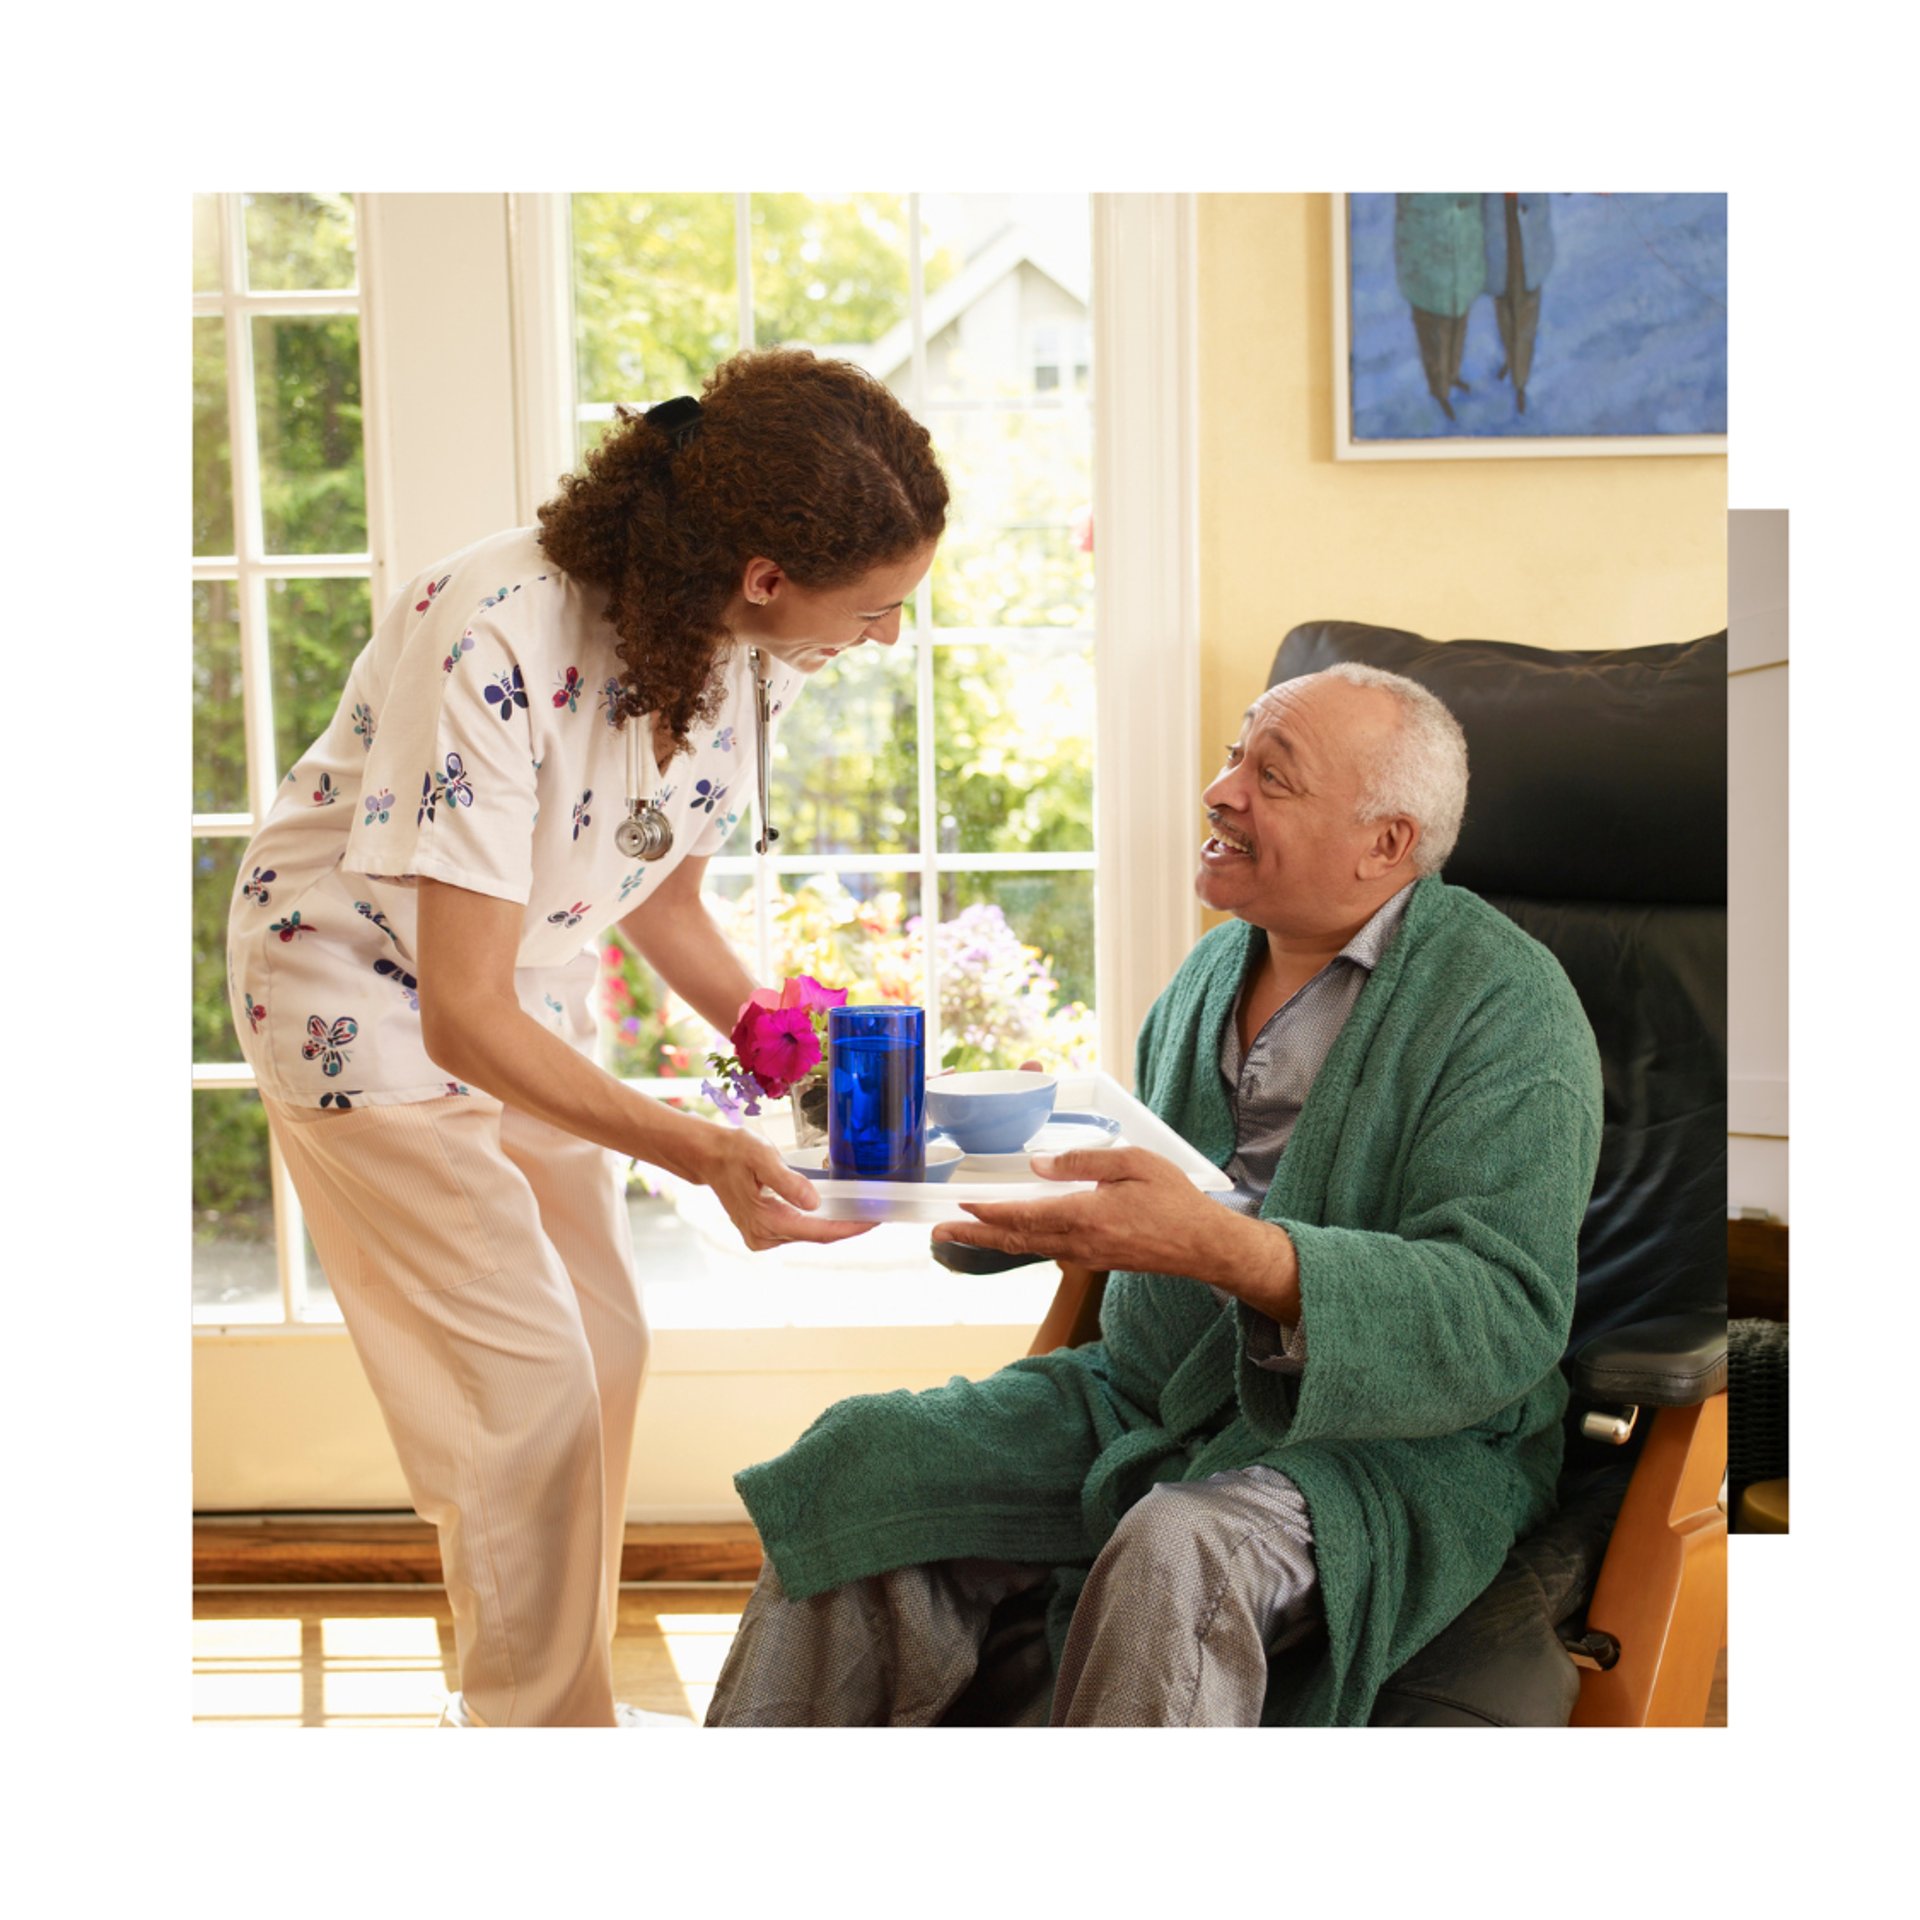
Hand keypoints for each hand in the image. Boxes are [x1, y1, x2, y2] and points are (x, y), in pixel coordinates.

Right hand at [699, 1127, 876, 1250]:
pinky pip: (798, 1230)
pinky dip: (816, 1221)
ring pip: (808, 1234)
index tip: (875, 1221)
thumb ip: (788, 1181)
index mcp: (766, 1221)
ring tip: (860, 1211)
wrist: (709, 1157)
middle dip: (847, 1226)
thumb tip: (814, 1204)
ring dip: (833, 1224)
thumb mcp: (762, 1157)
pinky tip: (833, 1209)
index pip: (818, 1232)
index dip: (850, 1228)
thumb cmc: (734, 1152)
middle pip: (817, 1236)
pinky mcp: (762, 1232)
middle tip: (876, 1213)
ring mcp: (761, 1237)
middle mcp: (763, 1236)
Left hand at [931, 1146, 1218, 1276]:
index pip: (1022, 1216)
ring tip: (961, 1236)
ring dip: (991, 1241)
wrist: (1203, 1246)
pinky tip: (1010, 1234)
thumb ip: (1083, 1160)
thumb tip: (1038, 1165)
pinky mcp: (1093, 1259)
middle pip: (1013, 1240)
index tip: (957, 1206)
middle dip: (972, 1236)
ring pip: (1027, 1248)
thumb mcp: (1132, 1163)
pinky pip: (1046, 1250)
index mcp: (1084, 1215)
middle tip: (937, 1233)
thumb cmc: (1173, 1200)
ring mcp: (1084, 1256)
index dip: (986, 1213)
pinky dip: (1019, 1243)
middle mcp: (1077, 1242)